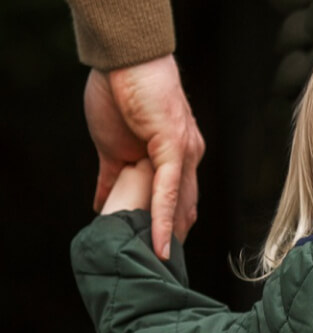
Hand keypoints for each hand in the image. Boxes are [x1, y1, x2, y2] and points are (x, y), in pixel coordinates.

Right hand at [84, 54, 204, 258]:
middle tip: (168, 274)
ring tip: (162, 269)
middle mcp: (188, 157)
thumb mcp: (113, 147)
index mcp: (178, 156)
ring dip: (171, 238)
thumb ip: (114, 176)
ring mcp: (184, 152)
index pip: (179, 201)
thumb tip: (103, 202)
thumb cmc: (119, 94)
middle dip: (177, 241)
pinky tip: (157, 242)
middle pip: (186, 208)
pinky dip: (163, 217)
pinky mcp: (173, 145)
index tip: (163, 258)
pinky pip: (170, 189)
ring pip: (180, 204)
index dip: (172, 230)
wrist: (123, 58)